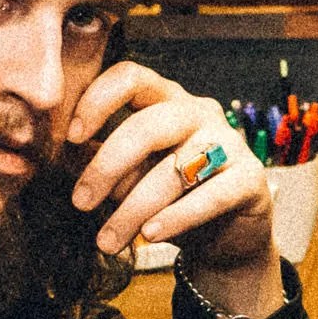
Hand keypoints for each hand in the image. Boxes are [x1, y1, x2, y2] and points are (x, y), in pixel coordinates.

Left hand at [66, 61, 281, 318]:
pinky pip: (212, 196)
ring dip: (134, 208)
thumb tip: (66, 161)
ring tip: (108, 240)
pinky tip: (151, 235)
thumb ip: (106, 164)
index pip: (131, 77)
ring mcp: (230, 143)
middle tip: (80, 203)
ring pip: (176, 169)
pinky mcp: (251, 179)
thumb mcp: (130, 178)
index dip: (98, 101)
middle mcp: (199, 113)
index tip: (71, 138)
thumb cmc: (169, 199)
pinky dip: (177, 217)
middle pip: (148, 125)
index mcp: (165, 100)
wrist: (226, 237)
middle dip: (108, 166)